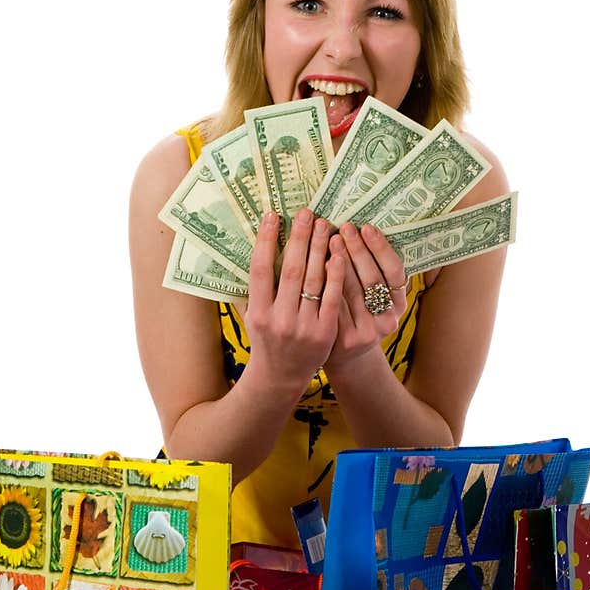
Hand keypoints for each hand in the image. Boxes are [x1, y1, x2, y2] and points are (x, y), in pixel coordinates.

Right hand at [244, 209, 344, 392]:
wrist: (280, 377)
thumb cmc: (265, 339)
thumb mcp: (250, 315)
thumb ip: (253, 287)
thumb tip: (256, 246)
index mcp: (256, 312)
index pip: (260, 269)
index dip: (266, 240)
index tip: (273, 215)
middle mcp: (278, 319)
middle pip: (291, 270)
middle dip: (300, 238)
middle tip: (307, 212)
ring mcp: (303, 328)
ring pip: (313, 281)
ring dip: (320, 249)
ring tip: (325, 225)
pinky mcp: (324, 333)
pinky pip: (332, 298)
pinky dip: (335, 275)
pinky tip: (339, 254)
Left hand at [324, 222, 408, 372]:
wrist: (343, 354)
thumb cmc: (356, 314)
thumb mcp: (373, 297)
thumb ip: (371, 271)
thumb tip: (358, 228)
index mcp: (400, 305)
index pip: (394, 271)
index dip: (381, 249)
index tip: (366, 227)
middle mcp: (388, 320)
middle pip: (372, 279)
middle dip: (357, 250)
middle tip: (344, 227)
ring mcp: (367, 333)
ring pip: (352, 291)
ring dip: (340, 261)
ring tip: (328, 238)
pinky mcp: (345, 340)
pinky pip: (334, 305)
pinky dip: (327, 283)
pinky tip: (318, 264)